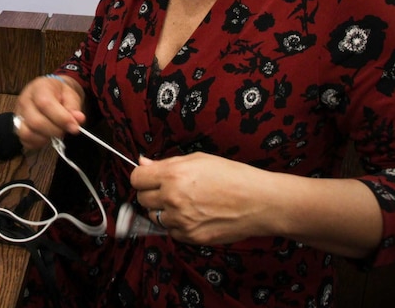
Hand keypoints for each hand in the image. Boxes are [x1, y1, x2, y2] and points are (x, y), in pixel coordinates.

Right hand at [13, 75, 86, 150]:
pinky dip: (37, 143)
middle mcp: (24, 100)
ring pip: (26, 133)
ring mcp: (19, 114)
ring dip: (44, 138)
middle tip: (65, 130)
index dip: (61, 118)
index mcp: (38, 88)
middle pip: (35, 122)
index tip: (74, 127)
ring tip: (55, 133)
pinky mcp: (17, 126)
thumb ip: (74, 107)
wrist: (50, 91)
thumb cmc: (60, 93)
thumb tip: (78, 120)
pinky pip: (24, 140)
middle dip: (55, 131)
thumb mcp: (71, 95)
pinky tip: (47, 137)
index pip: (45, 104)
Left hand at [131, 153, 270, 245]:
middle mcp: (173, 198)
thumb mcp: (198, 160)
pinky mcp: (190, 237)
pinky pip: (170, 231)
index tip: (149, 178)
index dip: (143, 177)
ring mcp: (181, 220)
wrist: (260, 202)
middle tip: (170, 190)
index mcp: (173, 175)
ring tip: (185, 203)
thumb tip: (143, 162)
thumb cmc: (233, 176)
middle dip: (152, 194)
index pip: (136, 178)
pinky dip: (177, 225)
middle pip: (142, 199)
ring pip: (154, 217)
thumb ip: (166, 163)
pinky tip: (194, 215)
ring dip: (163, 211)